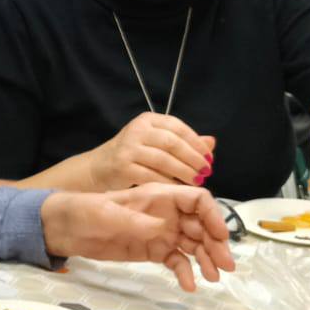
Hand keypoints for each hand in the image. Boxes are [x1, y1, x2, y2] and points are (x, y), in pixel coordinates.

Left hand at [41, 184, 235, 290]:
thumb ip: (135, 220)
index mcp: (158, 196)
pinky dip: (185, 272)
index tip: (219, 236)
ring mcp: (160, 233)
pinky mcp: (152, 251)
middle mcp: (165, 214)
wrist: (64, 228)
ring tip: (214, 278)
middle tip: (224, 266)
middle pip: (201, 226)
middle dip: (215, 244)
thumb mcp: (106, 213)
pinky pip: (176, 261)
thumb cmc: (82, 210)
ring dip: (206, 260)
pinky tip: (189, 285)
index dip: (212, 216)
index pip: (197, 200)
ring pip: (193, 245)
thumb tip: (163, 227)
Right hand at [90, 113, 215, 190]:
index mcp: (148, 120)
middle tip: (206, 172)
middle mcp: (137, 130)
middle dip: (193, 159)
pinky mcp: (122, 167)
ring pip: (164, 160)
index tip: (209, 158)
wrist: (98, 169)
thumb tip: (211, 142)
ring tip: (196, 182)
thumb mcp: (157, 144)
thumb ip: (184, 142)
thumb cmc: (132, 156)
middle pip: (172, 143)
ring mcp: (128, 148)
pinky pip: (152, 176)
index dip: (197, 143)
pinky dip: (168, 184)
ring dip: (183, 172)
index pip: (178, 127)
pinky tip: (177, 189)